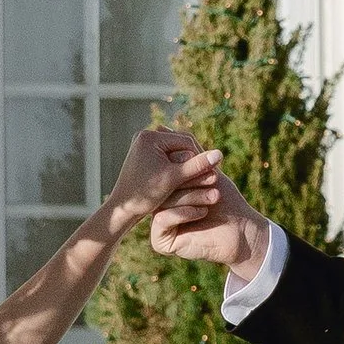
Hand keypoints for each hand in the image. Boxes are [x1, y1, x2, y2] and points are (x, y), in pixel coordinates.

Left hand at [102, 125, 223, 240]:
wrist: (122, 208)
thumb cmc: (146, 194)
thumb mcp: (175, 179)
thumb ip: (197, 165)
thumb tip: (220, 153)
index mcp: (150, 136)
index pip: (186, 142)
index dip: (201, 157)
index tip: (215, 172)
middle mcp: (144, 136)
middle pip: (180, 146)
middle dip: (194, 161)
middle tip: (212, 176)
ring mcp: (143, 145)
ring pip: (175, 153)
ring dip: (188, 165)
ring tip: (203, 180)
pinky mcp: (144, 155)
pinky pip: (167, 158)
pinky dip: (177, 168)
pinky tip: (189, 182)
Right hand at [147, 162, 275, 286]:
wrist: (241, 230)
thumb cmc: (226, 201)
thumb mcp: (207, 173)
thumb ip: (190, 156)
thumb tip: (167, 132)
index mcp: (166, 192)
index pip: (164, 172)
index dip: (183, 164)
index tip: (205, 161)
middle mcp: (159, 208)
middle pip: (163, 187)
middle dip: (189, 180)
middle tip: (213, 178)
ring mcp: (158, 225)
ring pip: (163, 202)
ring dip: (192, 196)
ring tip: (215, 196)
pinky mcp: (160, 242)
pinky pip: (163, 219)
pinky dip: (183, 213)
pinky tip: (203, 212)